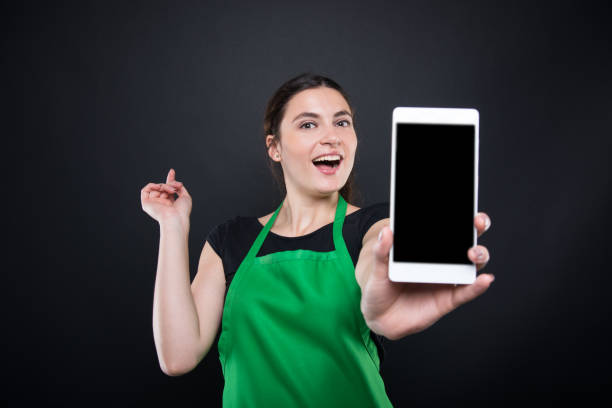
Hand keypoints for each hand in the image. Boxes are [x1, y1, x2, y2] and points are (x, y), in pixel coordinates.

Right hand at [140, 168, 191, 231]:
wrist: (175, 217)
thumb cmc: (182, 211)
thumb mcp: (185, 197)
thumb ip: (179, 188)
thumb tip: (175, 182)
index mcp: (170, 203)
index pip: (168, 189)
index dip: (170, 180)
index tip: (172, 171)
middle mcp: (161, 203)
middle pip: (164, 187)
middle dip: (171, 183)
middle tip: (177, 186)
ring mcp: (154, 203)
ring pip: (157, 188)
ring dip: (165, 186)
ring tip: (171, 191)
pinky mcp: (146, 203)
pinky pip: (145, 190)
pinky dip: (152, 186)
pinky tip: (159, 187)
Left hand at [361, 212, 492, 339]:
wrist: (379, 316)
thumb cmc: (380, 288)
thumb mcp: (377, 269)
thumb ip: (382, 252)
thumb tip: (386, 232)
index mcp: (425, 251)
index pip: (446, 230)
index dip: (459, 217)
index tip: (464, 209)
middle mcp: (440, 263)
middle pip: (465, 242)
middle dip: (474, 230)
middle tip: (476, 223)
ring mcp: (446, 280)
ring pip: (471, 265)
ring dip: (479, 255)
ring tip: (473, 253)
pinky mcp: (447, 300)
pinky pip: (466, 292)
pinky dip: (477, 287)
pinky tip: (484, 280)